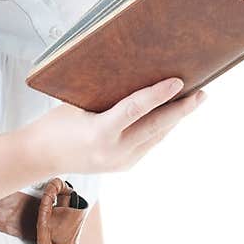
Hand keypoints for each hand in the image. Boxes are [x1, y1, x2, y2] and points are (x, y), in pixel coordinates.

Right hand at [24, 77, 206, 176]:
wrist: (40, 157)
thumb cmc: (56, 124)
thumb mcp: (77, 103)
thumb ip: (107, 96)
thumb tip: (139, 77)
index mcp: (100, 133)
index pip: (136, 109)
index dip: (159, 95)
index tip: (179, 81)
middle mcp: (114, 151)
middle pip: (157, 127)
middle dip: (183, 110)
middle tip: (203, 93)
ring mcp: (121, 162)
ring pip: (157, 136)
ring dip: (175, 118)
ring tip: (193, 100)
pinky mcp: (124, 166)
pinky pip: (149, 143)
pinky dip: (161, 128)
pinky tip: (171, 115)